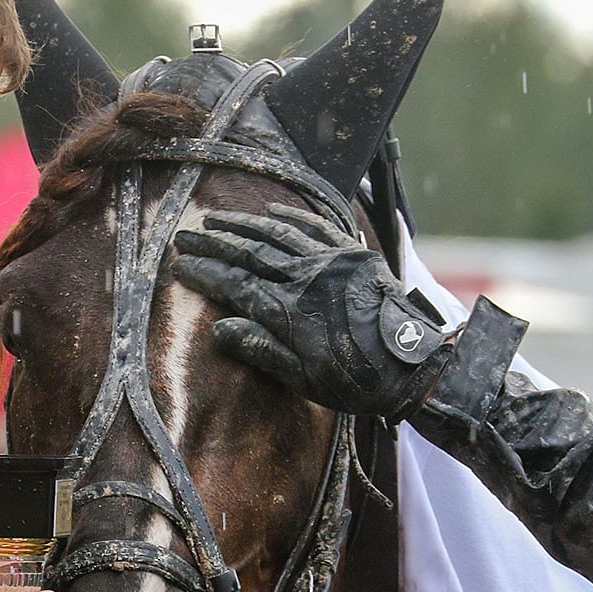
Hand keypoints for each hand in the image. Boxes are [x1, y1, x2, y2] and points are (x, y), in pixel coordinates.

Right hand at [171, 204, 450, 420]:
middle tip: (184, 235)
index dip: (205, 274)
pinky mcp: (351, 255)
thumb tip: (219, 329)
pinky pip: (315, 227)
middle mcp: (305, 278)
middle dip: (213, 242)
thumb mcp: (304, 379)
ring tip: (215, 219)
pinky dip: (289, 217)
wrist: (412, 362)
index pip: (235, 285)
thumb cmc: (356, 379)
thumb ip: (262, 350)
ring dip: (242, 224)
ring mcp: (329, 262)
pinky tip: (270, 212)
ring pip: (277, 235)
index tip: (180, 266)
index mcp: (289, 311)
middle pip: (249, 253)